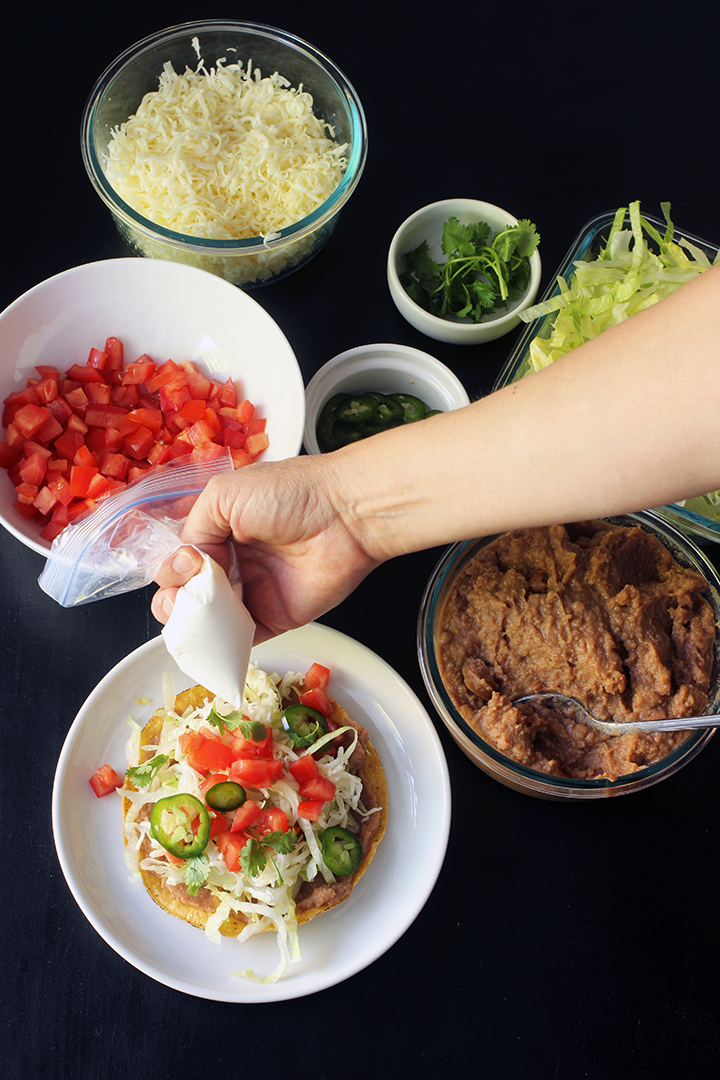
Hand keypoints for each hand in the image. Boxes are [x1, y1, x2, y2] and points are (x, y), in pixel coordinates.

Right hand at [151, 455, 379, 641]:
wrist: (344, 514)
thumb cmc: (291, 494)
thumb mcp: (225, 494)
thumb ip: (195, 527)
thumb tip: (187, 561)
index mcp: (222, 530)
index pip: (183, 559)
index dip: (174, 567)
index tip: (186, 564)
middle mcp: (236, 562)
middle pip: (190, 593)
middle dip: (174, 600)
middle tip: (183, 597)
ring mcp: (254, 592)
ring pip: (210, 620)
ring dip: (192, 624)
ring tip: (193, 616)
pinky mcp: (274, 618)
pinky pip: (240, 640)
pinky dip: (220, 645)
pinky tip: (210, 639)